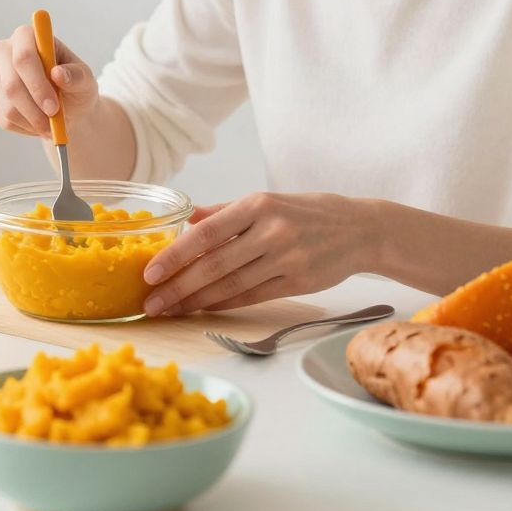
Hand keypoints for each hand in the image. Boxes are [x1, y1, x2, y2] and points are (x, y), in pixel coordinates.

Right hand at [0, 24, 100, 137]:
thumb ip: (76, 76)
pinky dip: (24, 127)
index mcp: (27, 36)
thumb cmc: (74, 86)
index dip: (37, 83)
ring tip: (50, 124)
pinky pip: (3, 119)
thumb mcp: (85, 80)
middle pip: (11, 83)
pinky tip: (37, 123)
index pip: (24, 55)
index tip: (54, 106)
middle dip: (34, 108)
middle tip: (53, 123)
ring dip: (32, 121)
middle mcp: (4, 50)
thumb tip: (58, 73)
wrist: (65, 107)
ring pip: (7, 106)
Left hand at [140, 192, 381, 315]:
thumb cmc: (308, 212)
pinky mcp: (298, 282)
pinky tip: (201, 309)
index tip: (150, 271)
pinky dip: (223, 304)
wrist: (361, 229)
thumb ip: (226, 212)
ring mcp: (286, 258)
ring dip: (195, 301)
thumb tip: (186, 218)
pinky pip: (251, 297)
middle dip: (177, 286)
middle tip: (150, 302)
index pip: (207, 232)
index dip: (176, 254)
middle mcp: (271, 230)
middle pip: (215, 265)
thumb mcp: (268, 200)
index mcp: (258, 205)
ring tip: (169, 310)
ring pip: (231, 285)